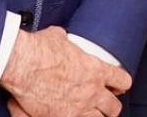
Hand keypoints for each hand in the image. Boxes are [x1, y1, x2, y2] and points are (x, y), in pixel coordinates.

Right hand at [0, 27, 129, 116]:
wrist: (24, 65)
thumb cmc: (39, 50)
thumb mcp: (57, 37)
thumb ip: (64, 41)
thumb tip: (60, 38)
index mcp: (95, 70)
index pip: (122, 81)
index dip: (120, 83)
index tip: (115, 84)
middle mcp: (91, 92)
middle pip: (114, 107)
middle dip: (110, 106)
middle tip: (104, 103)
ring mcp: (78, 108)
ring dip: (95, 116)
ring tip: (89, 113)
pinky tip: (69, 115)